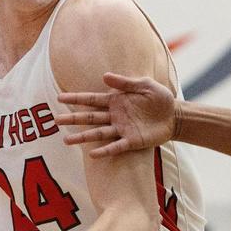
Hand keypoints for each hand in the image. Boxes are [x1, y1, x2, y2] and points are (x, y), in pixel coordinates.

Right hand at [57, 72, 175, 156]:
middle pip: (90, 118)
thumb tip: (104, 76)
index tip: (59, 97)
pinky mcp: (132, 141)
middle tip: (55, 120)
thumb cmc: (159, 98)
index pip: (91, 99)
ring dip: (82, 137)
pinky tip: (92, 154)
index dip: (76, 98)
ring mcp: (122, 129)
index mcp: (116, 100)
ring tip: (66, 141)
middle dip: (73, 119)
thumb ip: (125, 82)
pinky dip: (105, 151)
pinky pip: (116, 147)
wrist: (175, 115)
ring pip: (98, 134)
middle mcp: (115, 116)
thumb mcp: (145, 84)